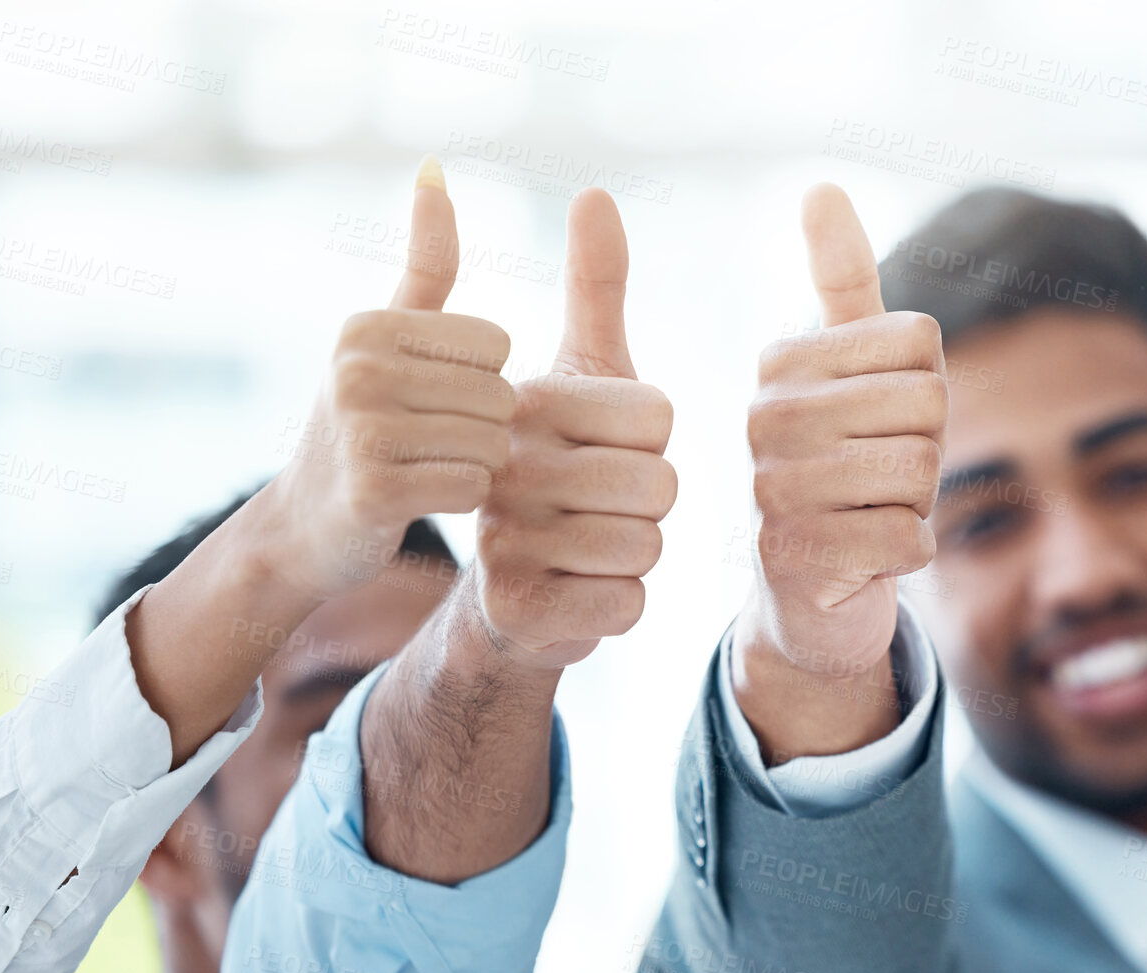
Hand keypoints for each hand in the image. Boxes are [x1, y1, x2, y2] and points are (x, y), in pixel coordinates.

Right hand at [261, 160, 514, 600]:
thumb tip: (436, 168)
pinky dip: (462, 499)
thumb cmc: (364, 425)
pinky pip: (472, 487)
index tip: (434, 398)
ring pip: (492, 444)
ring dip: (476, 466)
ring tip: (425, 468)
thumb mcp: (388, 337)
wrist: (307, 526)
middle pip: (500, 396)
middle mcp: (356, 369)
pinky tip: (422, 499)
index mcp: (368, 326)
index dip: (483, 380)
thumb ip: (425, 264)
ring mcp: (361, 430)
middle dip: (484, 428)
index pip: (497, 344)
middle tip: (430, 443)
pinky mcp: (375, 491)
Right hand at [471, 188, 676, 669]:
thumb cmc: (539, 460)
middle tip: (592, 506)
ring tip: (583, 545)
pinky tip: (575, 592)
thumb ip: (591, 287)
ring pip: (648, 547)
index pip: (656, 417)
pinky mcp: (513, 604)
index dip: (649, 443)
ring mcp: (496, 533)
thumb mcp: (568, 370)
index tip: (596, 448)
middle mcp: (501, 459)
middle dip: (646, 504)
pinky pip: (627, 604)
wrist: (488, 587)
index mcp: (523, 396)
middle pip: (659, 484)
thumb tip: (595, 193)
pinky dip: (616, 605)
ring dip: (633, 555)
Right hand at [730, 184, 946, 756]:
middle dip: (925, 452)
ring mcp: (771, 490)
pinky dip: (909, 553)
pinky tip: (866, 558)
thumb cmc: (841, 470)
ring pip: (920, 471)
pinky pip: (913, 538)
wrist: (805, 595)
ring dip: (916, 503)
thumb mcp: (847, 371)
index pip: (918, 345)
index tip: (877, 424)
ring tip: (868, 512)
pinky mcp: (794, 558)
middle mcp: (762, 419)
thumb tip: (821, 187)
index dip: (924, 392)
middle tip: (877, 479)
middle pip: (926, 406)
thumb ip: (841, 283)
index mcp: (780, 365)